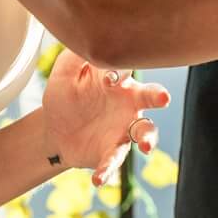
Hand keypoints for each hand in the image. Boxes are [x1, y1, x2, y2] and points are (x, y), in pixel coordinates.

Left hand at [42, 51, 170, 183]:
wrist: (54, 131)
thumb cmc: (66, 96)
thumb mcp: (64, 75)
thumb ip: (73, 57)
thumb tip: (84, 37)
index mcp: (118, 81)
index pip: (127, 70)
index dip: (121, 71)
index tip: (111, 76)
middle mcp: (129, 104)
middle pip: (151, 98)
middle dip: (158, 97)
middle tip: (162, 98)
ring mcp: (124, 129)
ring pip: (145, 132)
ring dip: (149, 139)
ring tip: (146, 147)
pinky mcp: (112, 152)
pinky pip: (115, 161)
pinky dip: (108, 171)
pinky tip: (98, 180)